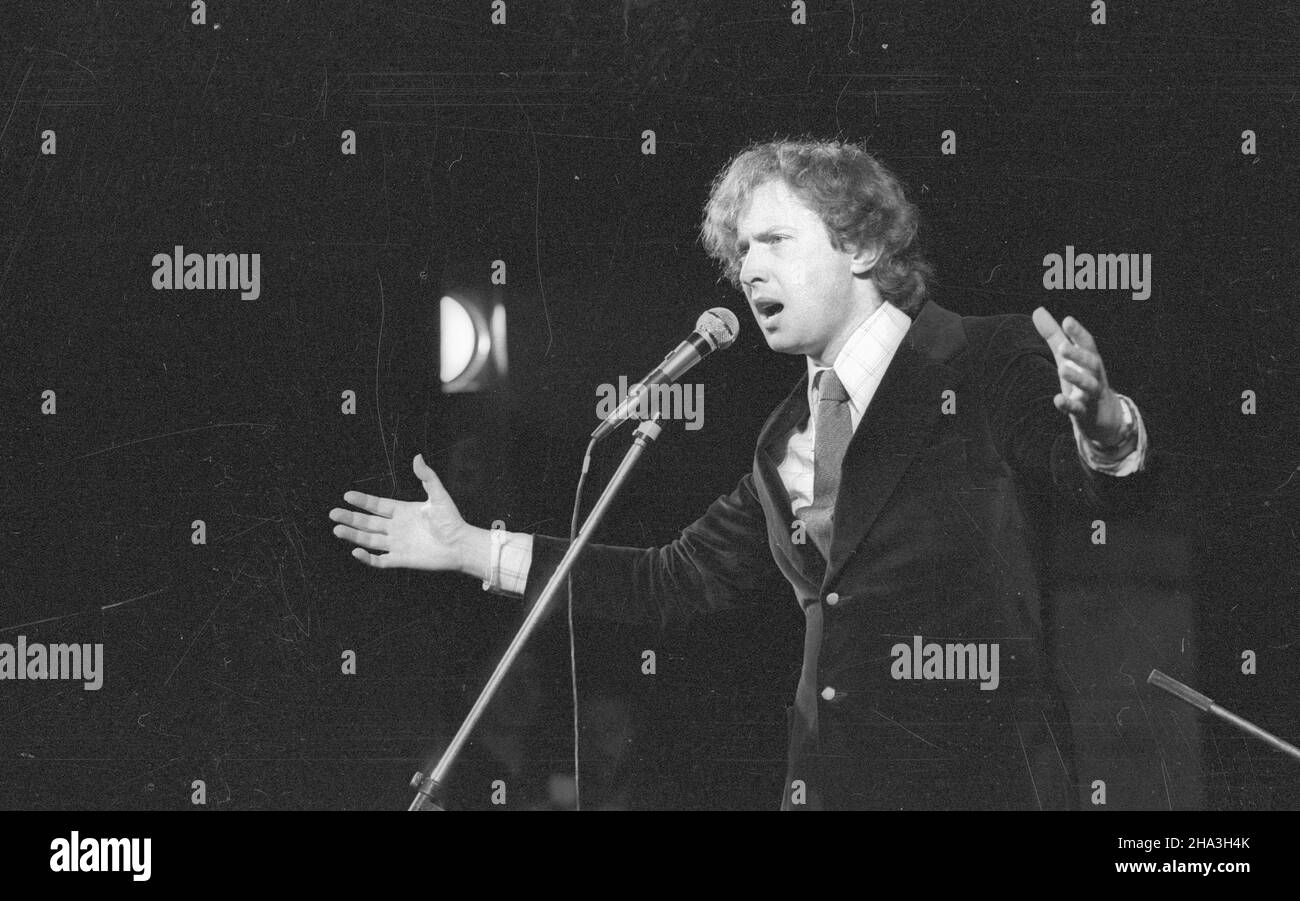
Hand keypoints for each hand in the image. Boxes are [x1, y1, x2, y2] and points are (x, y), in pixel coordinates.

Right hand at [329, 453, 476, 571]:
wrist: (461, 545)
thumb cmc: (452, 520)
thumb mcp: (438, 495)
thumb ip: (427, 477)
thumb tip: (417, 456)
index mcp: (402, 511)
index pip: (377, 506)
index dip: (362, 501)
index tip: (347, 495)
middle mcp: (396, 527)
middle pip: (367, 523)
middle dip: (350, 517)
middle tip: (333, 513)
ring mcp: (397, 544)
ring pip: (369, 540)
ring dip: (353, 535)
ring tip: (337, 528)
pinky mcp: (401, 559)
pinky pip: (379, 560)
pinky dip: (367, 557)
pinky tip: (355, 551)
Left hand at [1032, 307, 1125, 445]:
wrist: (1103, 417)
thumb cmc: (1082, 380)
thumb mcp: (1068, 358)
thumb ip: (1054, 335)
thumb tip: (1037, 310)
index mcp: (1090, 360)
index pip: (1087, 344)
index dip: (1078, 333)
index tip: (1067, 321)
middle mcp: (1094, 375)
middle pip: (1092, 363)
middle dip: (1079, 355)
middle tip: (1062, 347)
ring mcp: (1092, 395)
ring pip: (1089, 385)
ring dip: (1077, 377)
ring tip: (1062, 369)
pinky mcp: (1086, 414)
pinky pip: (1079, 409)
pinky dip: (1069, 405)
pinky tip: (1058, 399)